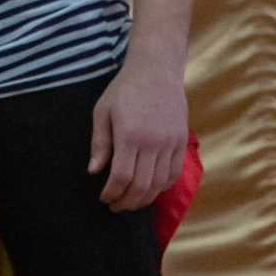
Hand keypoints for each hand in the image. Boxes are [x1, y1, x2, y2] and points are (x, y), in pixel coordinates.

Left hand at [89, 52, 186, 211]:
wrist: (157, 70)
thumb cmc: (125, 88)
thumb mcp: (103, 111)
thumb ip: (100, 143)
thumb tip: (93, 170)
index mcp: (130, 134)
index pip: (121, 176)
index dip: (111, 193)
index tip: (104, 198)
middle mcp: (153, 142)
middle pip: (141, 186)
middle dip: (126, 201)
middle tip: (116, 206)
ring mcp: (170, 142)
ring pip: (159, 184)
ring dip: (144, 199)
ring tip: (131, 201)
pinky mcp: (182, 141)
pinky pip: (174, 173)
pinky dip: (162, 187)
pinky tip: (151, 190)